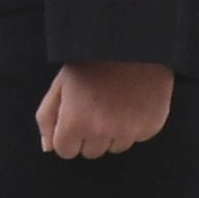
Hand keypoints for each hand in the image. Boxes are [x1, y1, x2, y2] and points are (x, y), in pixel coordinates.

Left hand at [36, 62, 176, 158]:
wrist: (132, 45)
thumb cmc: (92, 62)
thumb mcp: (60, 84)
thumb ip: (47, 117)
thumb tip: (48, 147)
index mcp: (75, 122)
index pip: (65, 151)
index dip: (67, 135)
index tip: (75, 118)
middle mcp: (101, 132)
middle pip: (90, 152)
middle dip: (89, 135)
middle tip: (95, 108)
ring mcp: (128, 132)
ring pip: (115, 148)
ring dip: (112, 133)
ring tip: (114, 104)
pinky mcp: (150, 128)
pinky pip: (137, 138)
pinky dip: (134, 126)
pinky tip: (132, 103)